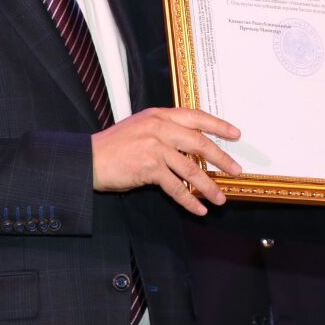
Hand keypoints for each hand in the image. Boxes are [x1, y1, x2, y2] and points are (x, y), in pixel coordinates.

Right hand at [92, 107, 242, 214]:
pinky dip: (189, 200)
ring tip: (220, 197)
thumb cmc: (114, 146)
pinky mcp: (149, 167)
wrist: (89, 159)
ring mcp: (155, 147)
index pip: (196, 116)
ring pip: (191, 168)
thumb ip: (164, 130)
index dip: (218, 125)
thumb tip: (191, 145)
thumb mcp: (140, 127)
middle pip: (200, 142)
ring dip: (208, 186)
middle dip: (221, 158)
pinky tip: (199, 209)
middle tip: (235, 170)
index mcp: (159, 115)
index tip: (235, 134)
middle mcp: (159, 127)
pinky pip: (176, 187)